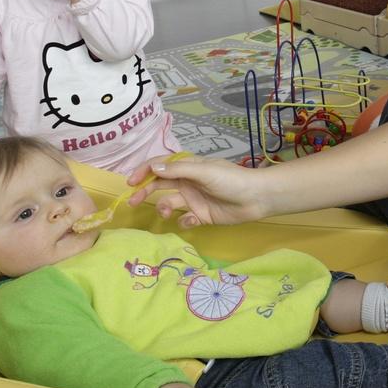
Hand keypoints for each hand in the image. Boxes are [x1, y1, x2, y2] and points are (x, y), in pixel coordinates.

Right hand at [126, 155, 269, 226]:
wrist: (256, 198)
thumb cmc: (231, 179)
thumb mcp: (203, 171)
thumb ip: (178, 170)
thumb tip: (153, 168)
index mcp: (188, 167)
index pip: (160, 166)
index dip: (144, 171)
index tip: (131, 182)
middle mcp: (188, 182)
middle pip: (160, 186)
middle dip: (145, 192)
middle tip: (133, 201)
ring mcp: (194, 199)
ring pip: (170, 204)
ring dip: (164, 208)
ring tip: (166, 213)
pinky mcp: (201, 216)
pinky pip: (185, 219)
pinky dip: (184, 221)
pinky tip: (192, 220)